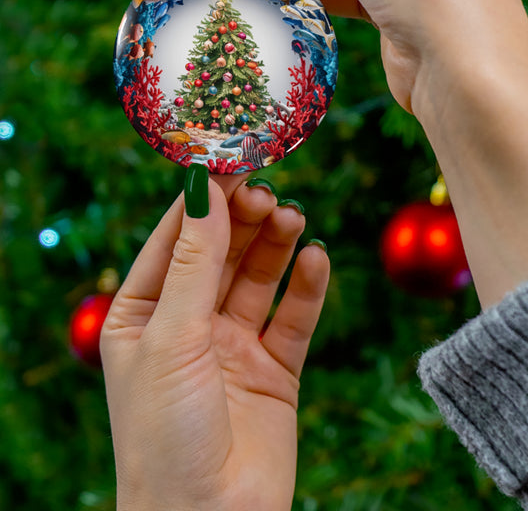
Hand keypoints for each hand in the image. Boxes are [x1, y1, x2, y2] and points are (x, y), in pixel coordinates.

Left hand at [101, 171, 329, 510]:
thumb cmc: (165, 435)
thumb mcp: (172, 337)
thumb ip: (195, 262)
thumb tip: (205, 188)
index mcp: (144, 315)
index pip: (176, 239)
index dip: (204, 200)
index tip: (233, 160)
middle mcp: (189, 325)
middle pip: (222, 252)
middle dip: (244, 220)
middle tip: (268, 193)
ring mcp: (233, 345)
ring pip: (259, 278)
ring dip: (276, 245)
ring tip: (293, 218)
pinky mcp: (275, 368)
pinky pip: (294, 317)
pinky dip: (307, 286)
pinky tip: (316, 260)